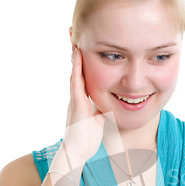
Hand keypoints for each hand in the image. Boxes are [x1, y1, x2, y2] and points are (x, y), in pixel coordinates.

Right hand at [63, 46, 105, 163]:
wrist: (77, 152)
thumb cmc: (88, 140)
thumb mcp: (99, 121)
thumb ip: (102, 111)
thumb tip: (110, 106)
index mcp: (83, 99)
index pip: (85, 75)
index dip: (84, 61)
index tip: (84, 45)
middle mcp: (77, 96)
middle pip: (77, 69)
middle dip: (76, 52)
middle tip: (74, 33)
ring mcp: (75, 98)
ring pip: (75, 71)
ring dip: (74, 54)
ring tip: (74, 36)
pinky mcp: (76, 103)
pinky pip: (76, 81)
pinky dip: (77, 67)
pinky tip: (77, 53)